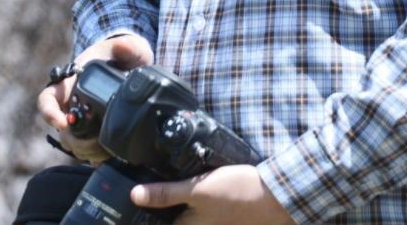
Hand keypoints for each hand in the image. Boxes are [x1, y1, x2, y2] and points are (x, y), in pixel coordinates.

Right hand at [36, 31, 153, 161]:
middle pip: (61, 131)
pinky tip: (113, 156)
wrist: (137, 70)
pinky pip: (91, 154)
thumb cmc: (126, 56)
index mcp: (71, 83)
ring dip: (86, 151)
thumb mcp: (129, 48)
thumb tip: (124, 46)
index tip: (62, 122)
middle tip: (94, 142)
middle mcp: (73, 105)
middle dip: (74, 140)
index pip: (48, 100)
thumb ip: (128, 46)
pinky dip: (98, 158)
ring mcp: (84, 122)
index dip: (49, 113)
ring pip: (73, 145)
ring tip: (106, 150)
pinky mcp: (98, 135)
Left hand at [130, 165, 293, 223]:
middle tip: (146, 188)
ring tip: (163, 185)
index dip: (145, 215)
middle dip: (160, 206)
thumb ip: (166, 194)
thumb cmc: (238, 194)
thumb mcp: (198, 189)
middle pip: (171, 218)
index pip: (157, 224)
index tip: (131, 204)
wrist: (275, 197)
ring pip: (184, 215)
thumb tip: (135, 195)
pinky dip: (189, 203)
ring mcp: (210, 224)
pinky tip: (187, 186)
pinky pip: (196, 212)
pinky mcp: (219, 216)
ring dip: (174, 204)